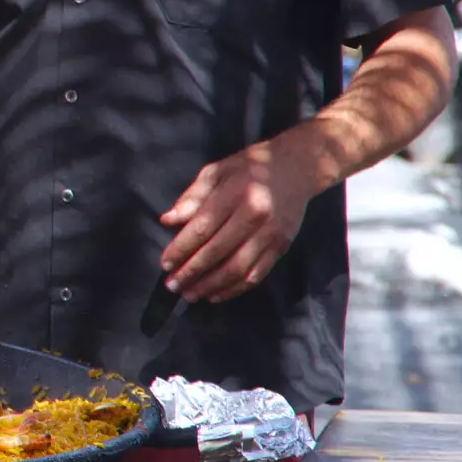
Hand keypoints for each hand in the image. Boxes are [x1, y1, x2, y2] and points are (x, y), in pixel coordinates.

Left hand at [158, 133, 324, 304]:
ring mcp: (271, 234)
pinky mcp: (282, 247)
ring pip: (237, 269)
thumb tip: (166, 220)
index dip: (180, 249)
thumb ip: (192, 197)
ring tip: (190, 294)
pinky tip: (216, 294)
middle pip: (217, 252)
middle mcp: (254, 216)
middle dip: (191, 271)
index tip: (164, 264)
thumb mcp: (216, 171)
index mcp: (234, 194)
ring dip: (210, 286)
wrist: (297, 168)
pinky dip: (234, 289)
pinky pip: (256, 275)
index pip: (201, 228)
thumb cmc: (249, 167)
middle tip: (172, 285)